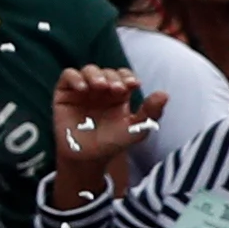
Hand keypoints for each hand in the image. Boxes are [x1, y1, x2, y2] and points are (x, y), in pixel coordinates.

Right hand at [47, 62, 157, 202]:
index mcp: (118, 95)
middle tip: (116, 89)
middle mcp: (100, 90)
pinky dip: (75, 78)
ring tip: (100, 86)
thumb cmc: (113, 143)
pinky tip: (83, 89)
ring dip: (95, 74)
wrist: (89, 157)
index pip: (123, 76)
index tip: (133, 84)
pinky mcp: (64, 93)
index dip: (127, 76)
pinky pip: (67, 76)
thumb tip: (164, 94)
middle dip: (113, 77)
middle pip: (107, 71)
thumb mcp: (137, 130)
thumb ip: (150, 113)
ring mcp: (82, 90)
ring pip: (88, 70)